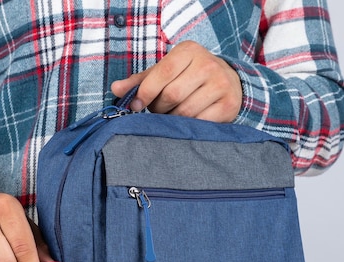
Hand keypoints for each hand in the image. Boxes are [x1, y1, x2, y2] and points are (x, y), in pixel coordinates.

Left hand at [111, 40, 241, 122]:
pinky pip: (199, 123)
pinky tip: (186, 124)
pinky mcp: (228, 106)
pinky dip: (188, 128)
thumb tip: (115, 89)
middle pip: (171, 96)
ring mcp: (220, 85)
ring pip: (184, 112)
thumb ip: (141, 81)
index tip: (135, 105)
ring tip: (172, 116)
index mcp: (189, 51)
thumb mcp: (166, 72)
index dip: (145, 93)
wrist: (228, 82)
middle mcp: (207, 65)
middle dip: (159, 109)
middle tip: (159, 111)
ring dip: (172, 120)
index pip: (161, 74)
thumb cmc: (189, 77)